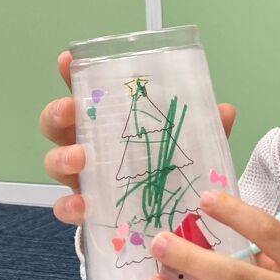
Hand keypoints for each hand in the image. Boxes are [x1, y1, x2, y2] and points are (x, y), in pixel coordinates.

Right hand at [40, 50, 235, 225]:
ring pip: (54, 161)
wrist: (167, 218)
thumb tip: (224, 110)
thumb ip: (205, 130)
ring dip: (62, 156)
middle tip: (71, 108)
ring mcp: (81, 177)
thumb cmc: (168, 170)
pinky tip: (80, 206)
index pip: (86, 91)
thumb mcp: (191, 147)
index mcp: (109, 122)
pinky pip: (66, 207)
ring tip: (79, 158)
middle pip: (57, 123)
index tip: (67, 60)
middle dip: (58, 112)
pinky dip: (69, 206)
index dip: (72, 74)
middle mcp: (88, 145)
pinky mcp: (85, 210)